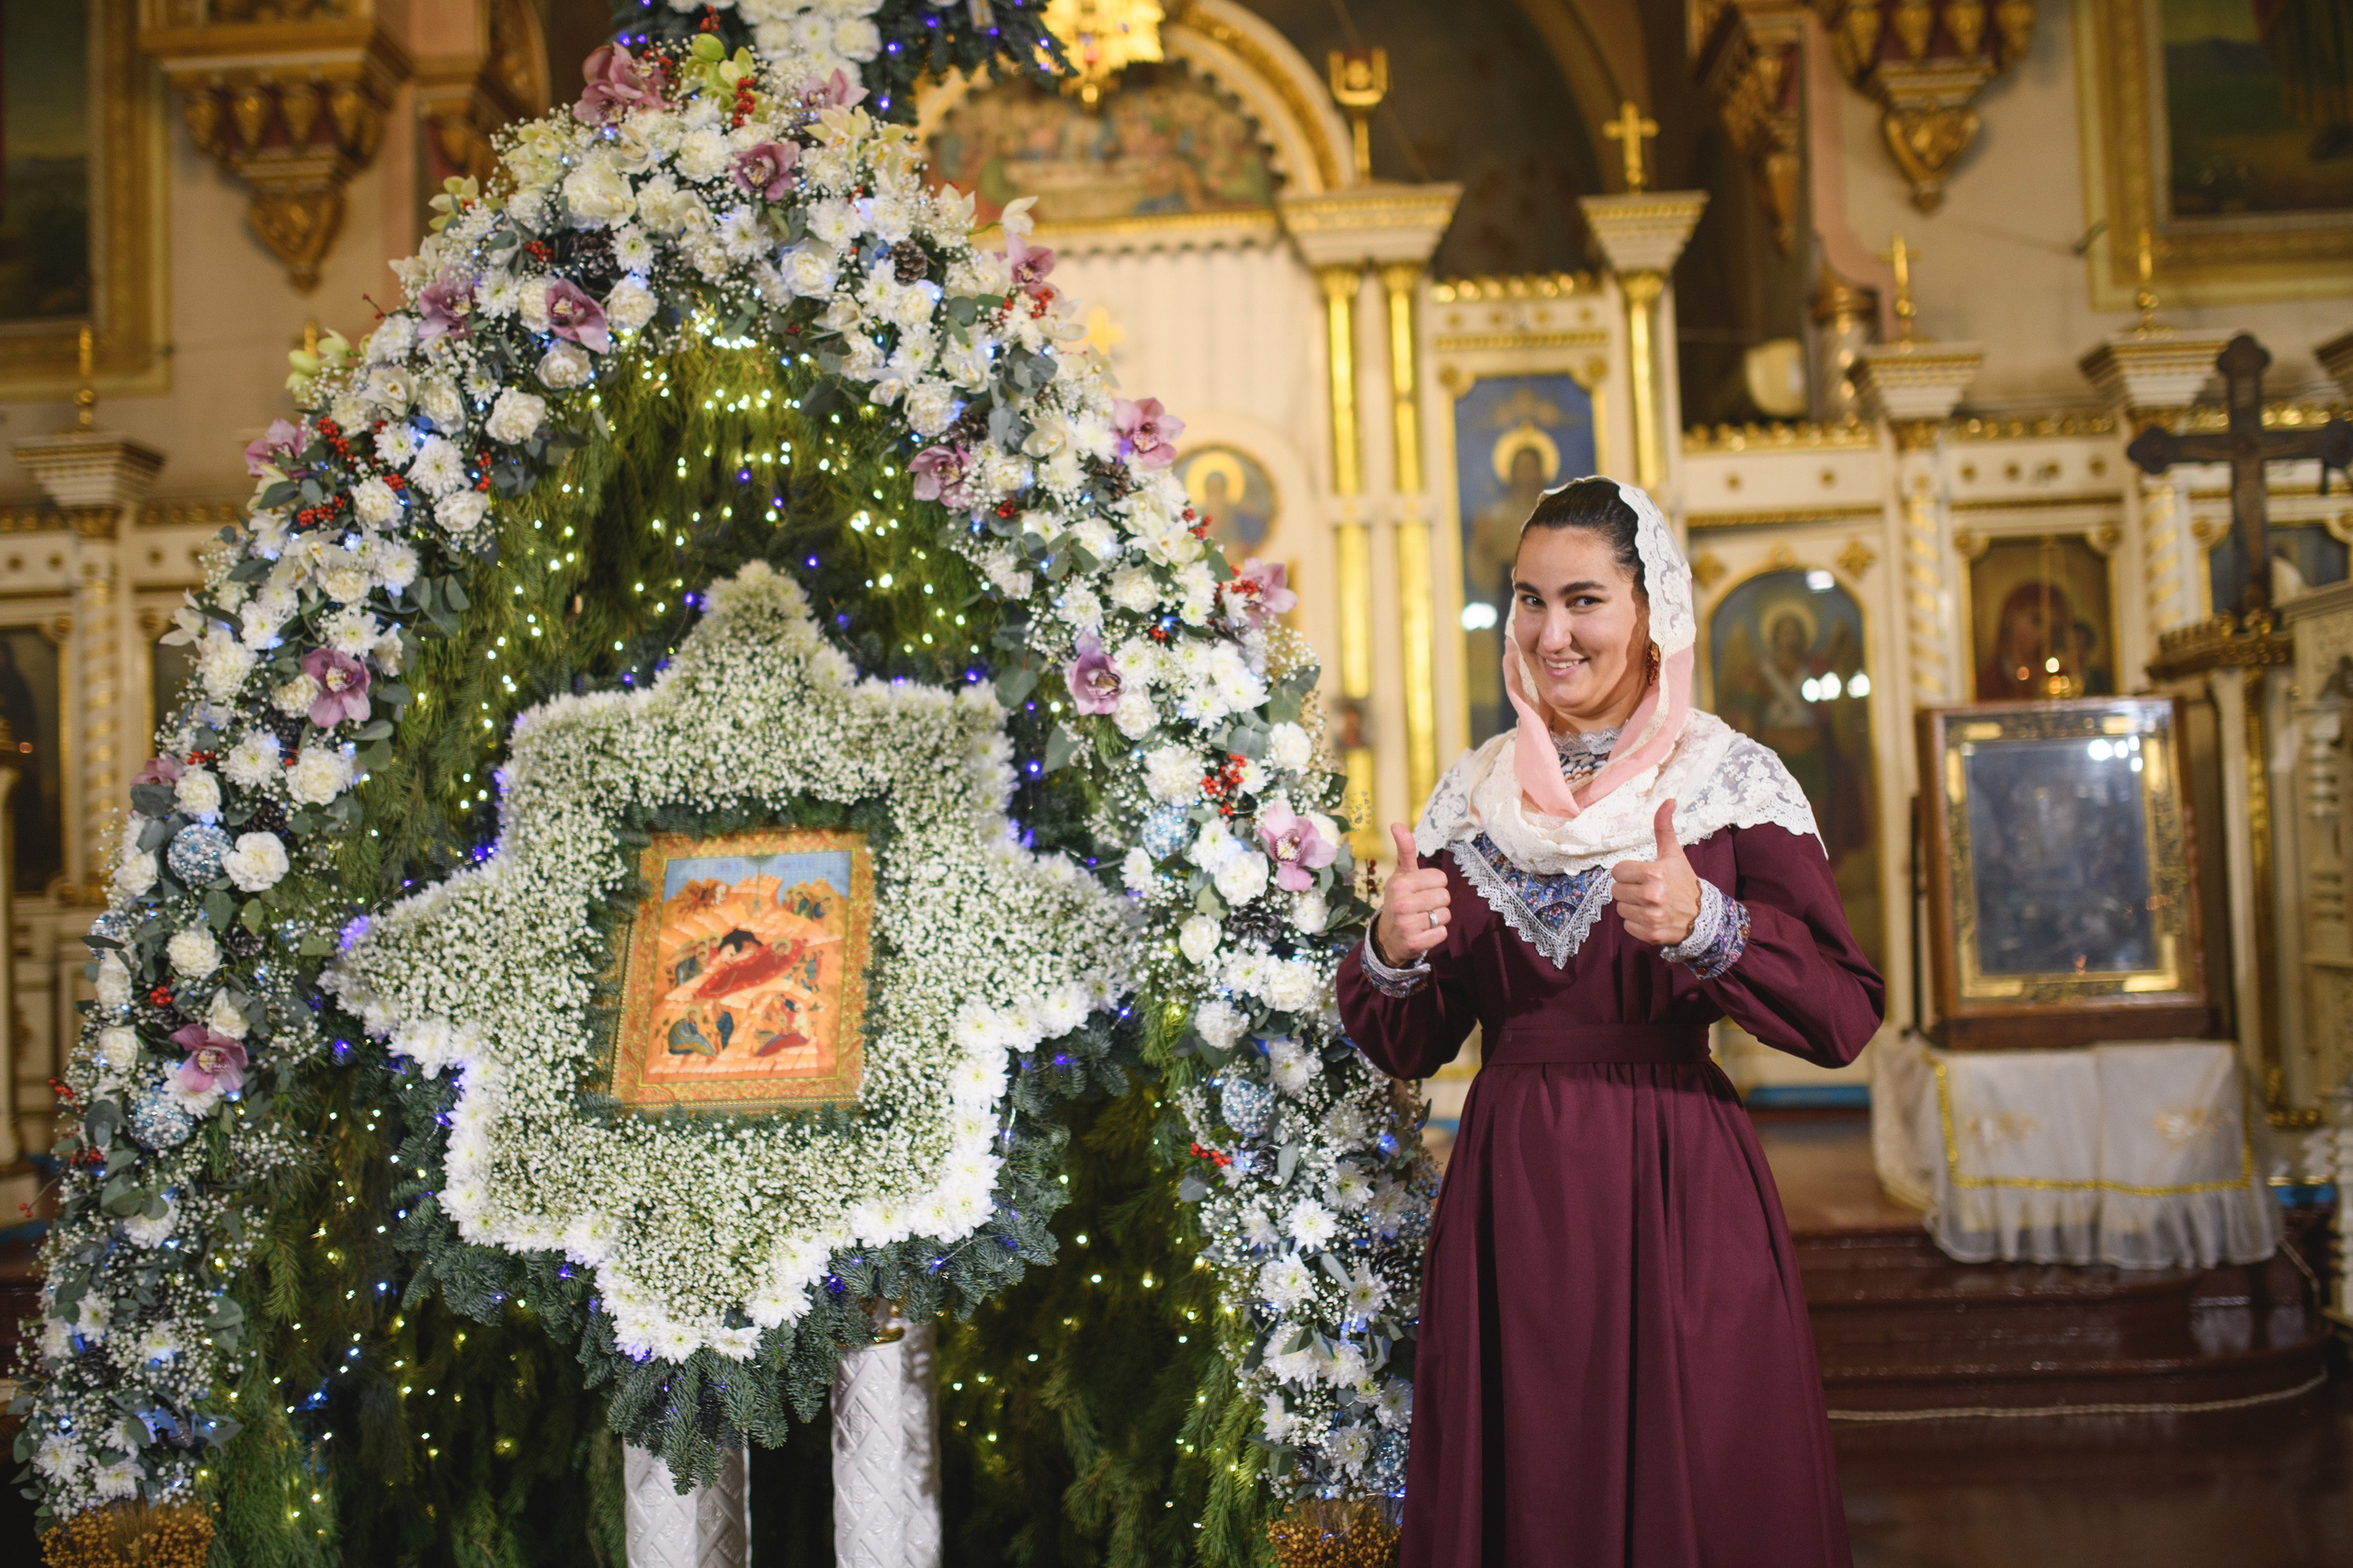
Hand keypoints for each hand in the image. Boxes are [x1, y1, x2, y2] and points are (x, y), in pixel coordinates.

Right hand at [1373, 823, 1451, 966]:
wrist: (1386, 937)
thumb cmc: (1398, 900)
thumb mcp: (1400, 875)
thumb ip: (1405, 850)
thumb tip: (1397, 824)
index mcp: (1400, 884)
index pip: (1440, 879)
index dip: (1434, 884)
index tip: (1421, 890)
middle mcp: (1401, 904)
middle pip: (1445, 897)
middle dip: (1438, 901)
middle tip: (1422, 906)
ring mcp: (1407, 925)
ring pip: (1445, 915)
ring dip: (1438, 918)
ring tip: (1422, 918)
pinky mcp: (1415, 943)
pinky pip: (1442, 933)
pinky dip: (1436, 933)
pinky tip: (1423, 932)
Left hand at [1612, 799, 1701, 946]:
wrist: (1703, 916)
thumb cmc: (1684, 882)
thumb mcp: (1673, 854)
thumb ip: (1664, 828)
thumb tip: (1668, 800)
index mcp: (1654, 873)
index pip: (1617, 871)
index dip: (1628, 872)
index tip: (1642, 875)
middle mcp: (1652, 895)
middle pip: (1616, 890)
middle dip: (1629, 889)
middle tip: (1647, 890)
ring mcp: (1651, 917)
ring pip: (1620, 908)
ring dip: (1632, 906)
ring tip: (1649, 904)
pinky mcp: (1650, 934)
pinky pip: (1627, 926)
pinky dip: (1636, 923)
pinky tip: (1651, 917)